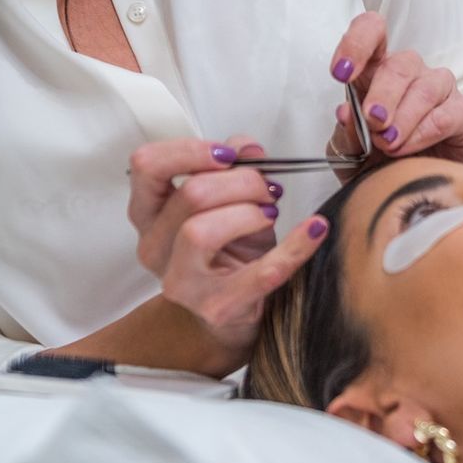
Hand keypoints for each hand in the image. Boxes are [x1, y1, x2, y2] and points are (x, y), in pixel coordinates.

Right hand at [126, 134, 330, 355]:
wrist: (235, 313)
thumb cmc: (227, 251)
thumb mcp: (229, 199)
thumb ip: (235, 165)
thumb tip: (248, 148)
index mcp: (151, 212)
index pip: (147, 166)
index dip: (188, 152)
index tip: (227, 154)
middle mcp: (155, 247)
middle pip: (190, 194)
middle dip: (240, 182)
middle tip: (265, 189)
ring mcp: (181, 282)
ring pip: (200, 232)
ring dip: (249, 213)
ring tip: (270, 214)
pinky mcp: (216, 307)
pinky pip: (259, 273)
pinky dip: (294, 247)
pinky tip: (314, 230)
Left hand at [328, 12, 462, 166]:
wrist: (411, 199)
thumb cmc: (379, 166)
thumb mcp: (349, 155)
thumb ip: (345, 135)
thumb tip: (346, 113)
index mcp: (375, 73)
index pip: (371, 33)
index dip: (356, 43)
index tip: (341, 72)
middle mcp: (409, 74)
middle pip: (399, 64)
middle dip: (382, 95)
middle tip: (373, 123)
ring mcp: (439, 90)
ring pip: (424, 87)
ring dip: (403, 118)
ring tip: (388, 144)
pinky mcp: (462, 114)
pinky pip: (447, 114)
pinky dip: (423, 133)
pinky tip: (408, 148)